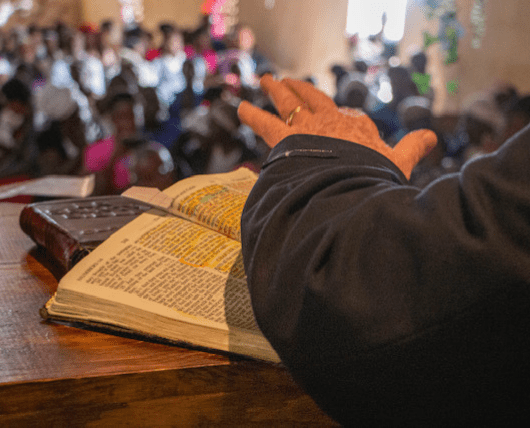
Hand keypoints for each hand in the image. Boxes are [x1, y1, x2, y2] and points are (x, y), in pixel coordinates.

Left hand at [238, 75, 436, 178]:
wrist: (348, 185)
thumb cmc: (375, 178)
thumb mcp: (399, 164)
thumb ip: (413, 148)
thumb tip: (432, 137)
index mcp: (356, 127)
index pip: (346, 119)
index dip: (341, 121)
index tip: (337, 120)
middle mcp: (331, 120)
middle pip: (314, 99)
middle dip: (300, 90)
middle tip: (287, 81)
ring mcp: (307, 127)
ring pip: (289, 103)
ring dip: (277, 90)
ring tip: (266, 79)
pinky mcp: (286, 138)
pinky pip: (265, 122)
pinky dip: (252, 114)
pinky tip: (241, 106)